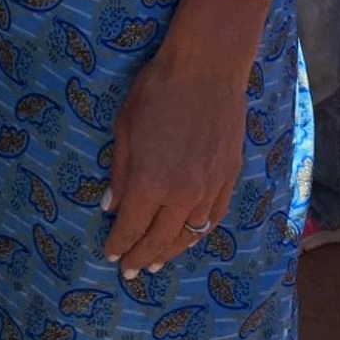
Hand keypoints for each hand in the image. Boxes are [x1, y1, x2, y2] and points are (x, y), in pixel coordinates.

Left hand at [102, 52, 246, 277]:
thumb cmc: (157, 90)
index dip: (119, 244)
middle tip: (130, 270)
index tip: (110, 254)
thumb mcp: (124, 127)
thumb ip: (119, 173)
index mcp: (149, 182)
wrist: (207, 68)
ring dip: (170, 252)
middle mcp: (180, 194)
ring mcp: (209, 189)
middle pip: (159, 239)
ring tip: (156, 262)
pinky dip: (198, 232)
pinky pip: (213, 218)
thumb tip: (111, 207)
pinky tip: (189, 236)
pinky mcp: (229, 179)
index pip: (130, 227)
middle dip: (140, 256)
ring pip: (189, 235)